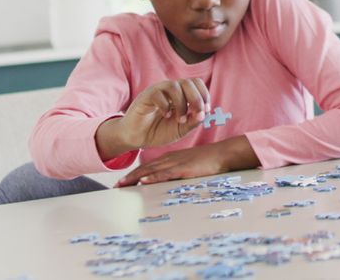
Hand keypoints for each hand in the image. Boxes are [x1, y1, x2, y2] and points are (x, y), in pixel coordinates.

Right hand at [97, 79, 210, 158]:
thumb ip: (193, 122)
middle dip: (196, 98)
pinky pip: (158, 94)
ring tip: (180, 119)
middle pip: (188, 82)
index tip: (205, 111)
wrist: (137, 138)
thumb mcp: (181, 129)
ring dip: (181, 104)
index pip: (196, 84)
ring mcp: (158, 91)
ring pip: (175, 86)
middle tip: (196, 114)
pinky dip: (166, 106)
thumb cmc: (159, 131)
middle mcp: (170, 90)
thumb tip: (204, 114)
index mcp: (181, 94)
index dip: (204, 95)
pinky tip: (166, 115)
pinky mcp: (146, 96)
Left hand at [115, 136, 258, 186]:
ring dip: (135, 178)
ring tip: (123, 185)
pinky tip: (144, 180)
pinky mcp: (184, 168)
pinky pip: (165, 173)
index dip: (135, 174)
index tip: (123, 182)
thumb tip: (169, 184)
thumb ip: (179, 172)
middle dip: (130, 177)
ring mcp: (176, 163)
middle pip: (145, 168)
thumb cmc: (209, 161)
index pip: (148, 166)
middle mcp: (170, 159)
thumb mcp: (190, 166)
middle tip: (116, 186)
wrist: (223, 154)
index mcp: (171, 158)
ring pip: (151, 170)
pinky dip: (153, 177)